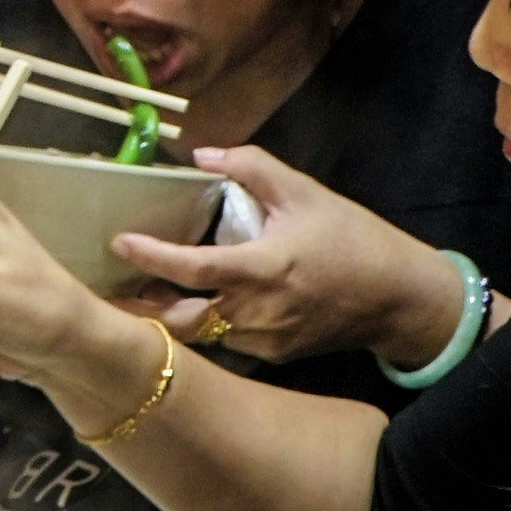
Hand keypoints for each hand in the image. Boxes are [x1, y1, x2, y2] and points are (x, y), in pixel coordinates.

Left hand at [104, 141, 459, 374]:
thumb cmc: (354, 240)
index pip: (192, 269)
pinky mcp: (274, 356)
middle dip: (142, 308)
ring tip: (141, 292)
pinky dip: (204, 325)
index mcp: (264, 269)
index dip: (151, 258)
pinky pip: (226, 342)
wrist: (400, 299)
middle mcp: (257, 314)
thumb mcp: (306, 192)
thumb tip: (202, 154)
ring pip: (201, 336)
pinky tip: (191, 304)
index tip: (120, 243)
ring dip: (171, 317)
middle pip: (181, 321)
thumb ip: (251, 166)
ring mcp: (264, 342)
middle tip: (110, 288)